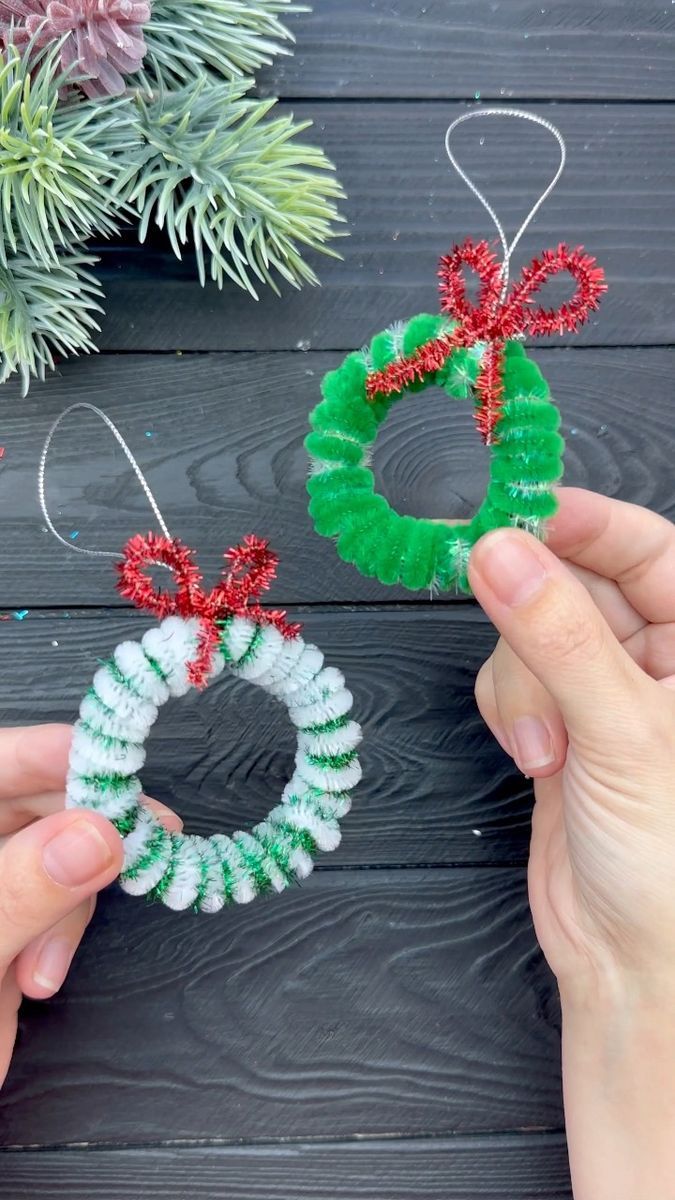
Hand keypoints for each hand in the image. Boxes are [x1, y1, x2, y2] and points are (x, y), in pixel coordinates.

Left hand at [0, 724, 179, 1089]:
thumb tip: (99, 834)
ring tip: (28, 992)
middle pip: (28, 820)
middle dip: (65, 870)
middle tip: (114, 881)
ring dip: (41, 936)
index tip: (123, 773)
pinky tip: (7, 1018)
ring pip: (31, 879)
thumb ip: (20, 891)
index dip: (59, 755)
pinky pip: (12, 930)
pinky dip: (18, 970)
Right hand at [470, 488, 674, 1198]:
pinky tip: (535, 760)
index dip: (586, 523)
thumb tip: (500, 550)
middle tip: (496, 610)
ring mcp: (607, 691)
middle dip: (536, 617)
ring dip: (522, 683)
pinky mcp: (561, 722)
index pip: (650, 549)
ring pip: (531, 630)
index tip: (516, 511)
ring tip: (547, 747)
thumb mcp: (621, 733)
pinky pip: (512, 677)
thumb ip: (558, 636)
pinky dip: (509, 710)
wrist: (631, 962)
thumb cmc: (668, 860)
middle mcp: (660, 661)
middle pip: (575, 583)